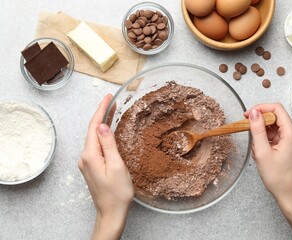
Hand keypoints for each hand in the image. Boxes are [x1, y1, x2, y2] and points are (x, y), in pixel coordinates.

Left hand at [78, 94, 133, 239]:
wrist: (111, 213)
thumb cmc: (117, 193)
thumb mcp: (117, 166)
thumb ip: (108, 144)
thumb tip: (102, 126)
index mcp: (90, 155)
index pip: (94, 126)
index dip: (101, 110)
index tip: (108, 97)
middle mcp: (85, 157)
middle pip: (92, 130)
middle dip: (102, 114)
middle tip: (112, 100)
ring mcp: (87, 162)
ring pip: (94, 137)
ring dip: (102, 123)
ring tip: (112, 110)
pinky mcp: (91, 166)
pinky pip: (96, 145)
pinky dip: (102, 134)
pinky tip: (108, 130)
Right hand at [244, 103, 291, 203]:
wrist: (289, 195)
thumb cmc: (278, 178)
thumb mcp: (262, 152)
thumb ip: (257, 129)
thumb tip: (253, 112)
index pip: (276, 108)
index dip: (260, 108)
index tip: (247, 115)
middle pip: (275, 117)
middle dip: (260, 124)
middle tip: (249, 133)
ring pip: (274, 127)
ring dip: (262, 135)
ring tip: (257, 150)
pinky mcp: (291, 146)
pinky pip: (276, 136)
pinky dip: (266, 141)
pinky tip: (262, 153)